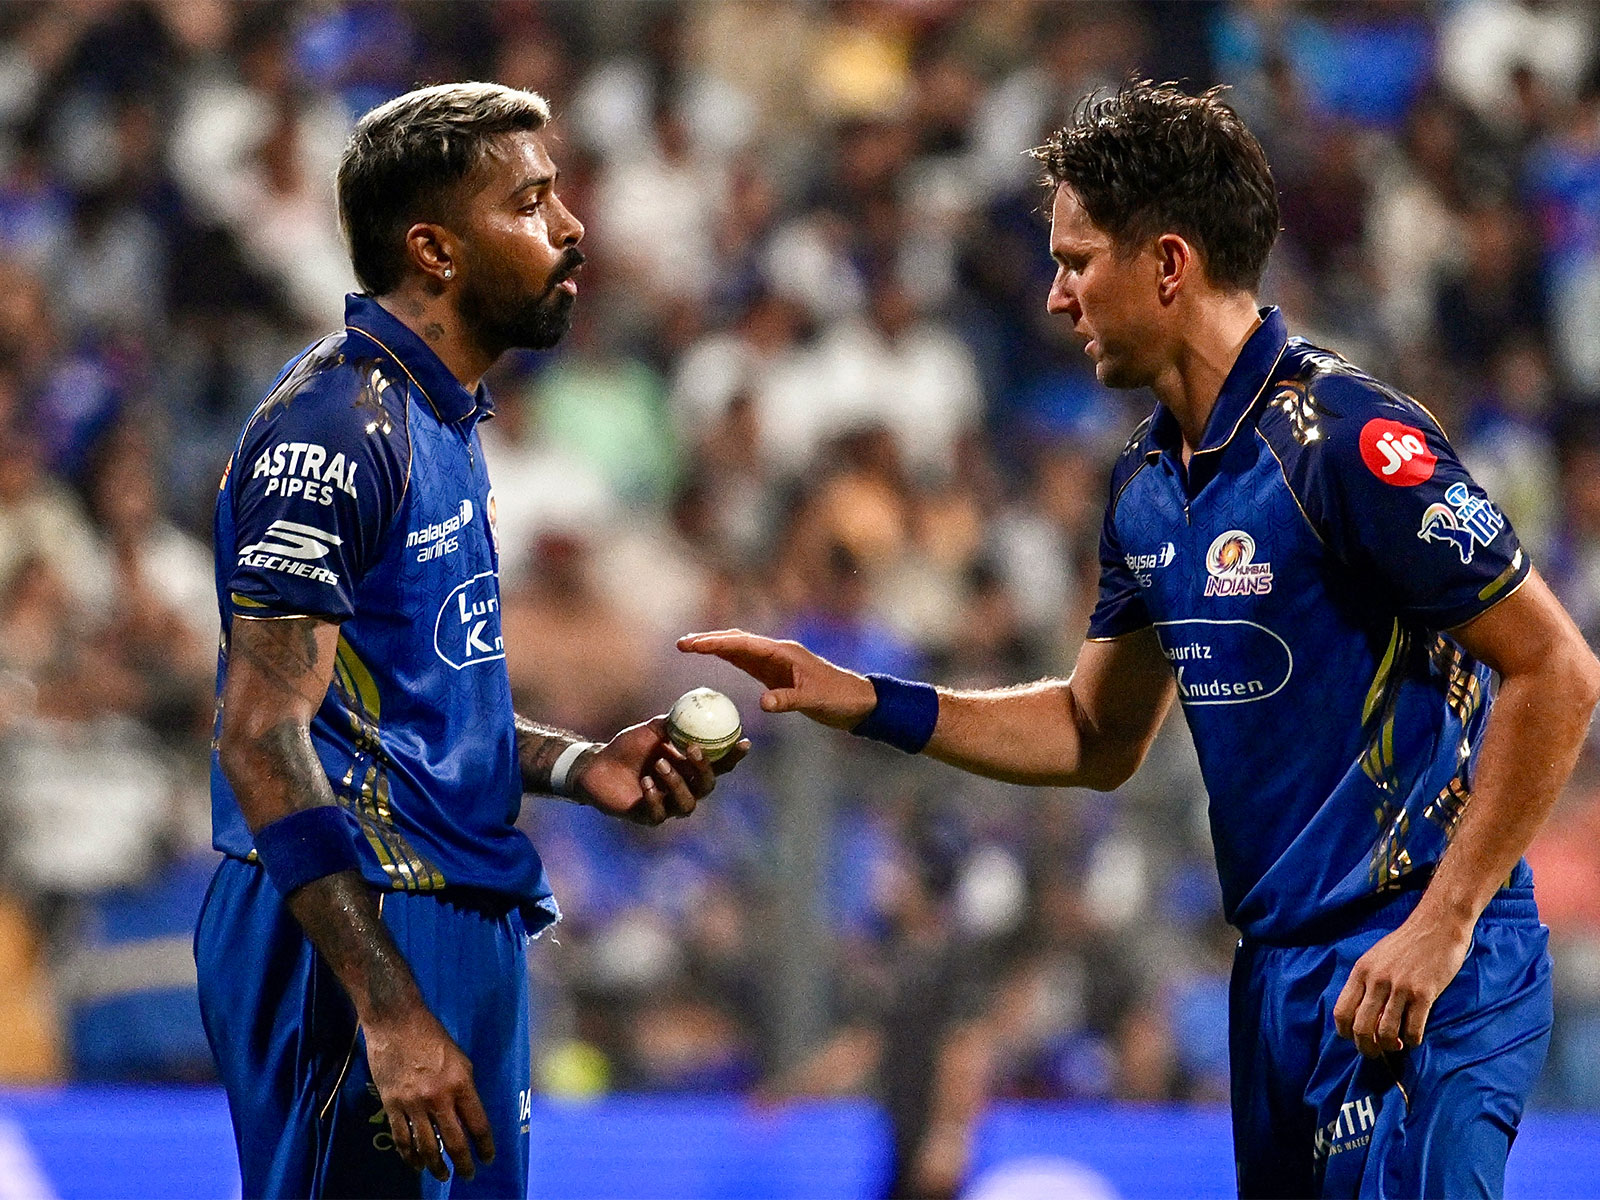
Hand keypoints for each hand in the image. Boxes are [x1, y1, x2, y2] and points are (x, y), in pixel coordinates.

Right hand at [364, 1008, 493, 1181]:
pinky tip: (416, 1163)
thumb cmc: (432, 1036)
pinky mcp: (391, 1104)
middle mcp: (438, 1097)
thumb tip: (467, 1115)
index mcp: (461, 1083)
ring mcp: (413, 1103)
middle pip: (454, 1141)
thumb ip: (465, 1088)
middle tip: (468, 1174)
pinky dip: (409, 1155)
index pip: (478, 1124)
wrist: (396, 1022)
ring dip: (436, 1166)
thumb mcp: (460, 1060)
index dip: (485, 1146)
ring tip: (443, 1175)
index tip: (488, 1158)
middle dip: (464, 1163)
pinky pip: (401, 1138)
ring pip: (426, 1146)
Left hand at [574, 716, 748, 826]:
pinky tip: (645, 782)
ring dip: (677, 783)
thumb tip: (696, 706)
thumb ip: (674, 722)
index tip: (743, 741)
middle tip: (692, 751)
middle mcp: (683, 789)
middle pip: (706, 787)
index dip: (733, 756)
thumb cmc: (627, 747)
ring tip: (659, 764)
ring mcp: (667, 805)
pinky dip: (655, 797)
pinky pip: (659, 813)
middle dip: (703, 770)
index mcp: (688, 769)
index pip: (719, 766)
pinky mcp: (648, 817)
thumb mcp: (652, 730)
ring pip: (687, 804)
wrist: (596, 765)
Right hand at [677, 630, 876, 729]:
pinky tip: (715, 658)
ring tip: (689, 647)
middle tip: (682, 644)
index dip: (716, 643)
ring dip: (716, 646)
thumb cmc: (839, 698)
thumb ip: (788, 700)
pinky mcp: (777, 673)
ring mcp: (776, 662)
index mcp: (784, 653)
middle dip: (709, 640)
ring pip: (740, 648)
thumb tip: (761, 703)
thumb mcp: (814, 700)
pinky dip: (728, 657)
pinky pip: (747, 661)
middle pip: (737, 641)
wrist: (858, 701)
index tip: (693, 645)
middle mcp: (777, 652)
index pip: (743, 644)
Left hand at [1332, 911, 1473, 1056]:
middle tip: (1376, 1053)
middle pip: (1361, 1028)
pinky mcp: (1424, 993)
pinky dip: (1411, 1041)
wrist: (1437, 925)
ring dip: (1390, 1047)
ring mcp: (1400, 987)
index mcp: (1360, 971)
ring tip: (1396, 1045)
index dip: (1346, 1033)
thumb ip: (1366, 982)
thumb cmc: (1406, 943)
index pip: (1341, 1012)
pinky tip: (1413, 1038)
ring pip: (1385, 1033)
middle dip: (1366, 1048)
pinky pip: (1412, 1029)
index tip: (1356, 1038)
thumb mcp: (1375, 957)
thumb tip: (1359, 1013)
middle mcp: (1376, 980)